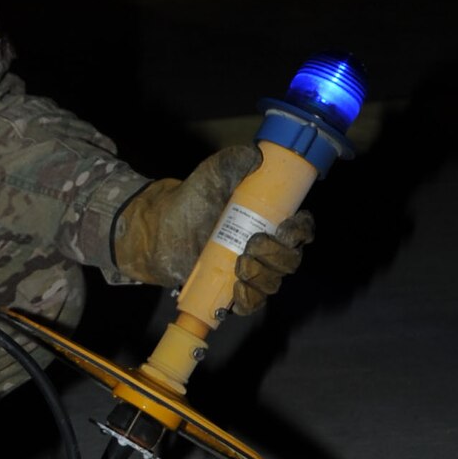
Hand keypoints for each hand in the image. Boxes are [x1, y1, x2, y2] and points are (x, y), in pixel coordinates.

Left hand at [113, 145, 314, 314]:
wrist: (157, 230)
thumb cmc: (189, 201)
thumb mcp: (210, 176)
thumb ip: (231, 162)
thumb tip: (255, 154)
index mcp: (268, 220)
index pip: (300, 229)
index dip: (300, 231)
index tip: (283, 228)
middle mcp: (264, 248)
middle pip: (290, 260)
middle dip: (277, 255)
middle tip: (251, 245)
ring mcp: (249, 271)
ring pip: (273, 283)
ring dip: (262, 277)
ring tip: (239, 265)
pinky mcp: (231, 291)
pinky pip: (251, 304)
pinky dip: (248, 300)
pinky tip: (236, 291)